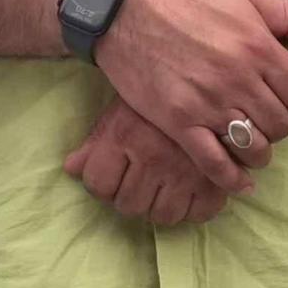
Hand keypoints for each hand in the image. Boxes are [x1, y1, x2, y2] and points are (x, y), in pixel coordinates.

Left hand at [64, 97, 242, 227]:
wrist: (212, 71)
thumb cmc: (160, 89)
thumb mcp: (123, 107)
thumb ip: (96, 141)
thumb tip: (71, 169)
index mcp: (125, 135)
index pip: (98, 185)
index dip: (104, 185)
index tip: (115, 177)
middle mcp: (153, 156)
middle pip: (128, 205)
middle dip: (131, 197)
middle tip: (142, 182)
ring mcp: (186, 171)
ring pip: (163, 216)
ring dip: (161, 206)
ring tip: (166, 188)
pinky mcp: (217, 179)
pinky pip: (199, 215)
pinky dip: (194, 208)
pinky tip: (191, 191)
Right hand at [92, 0, 287, 192]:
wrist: (125, 11)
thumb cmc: (188, 0)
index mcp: (259, 47)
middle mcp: (239, 79)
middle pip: (280, 125)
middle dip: (280, 128)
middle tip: (267, 123)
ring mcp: (209, 103)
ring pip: (253, 147)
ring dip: (259, 153)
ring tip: (252, 146)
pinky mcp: (179, 122)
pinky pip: (215, 163)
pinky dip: (232, 179)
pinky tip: (239, 181)